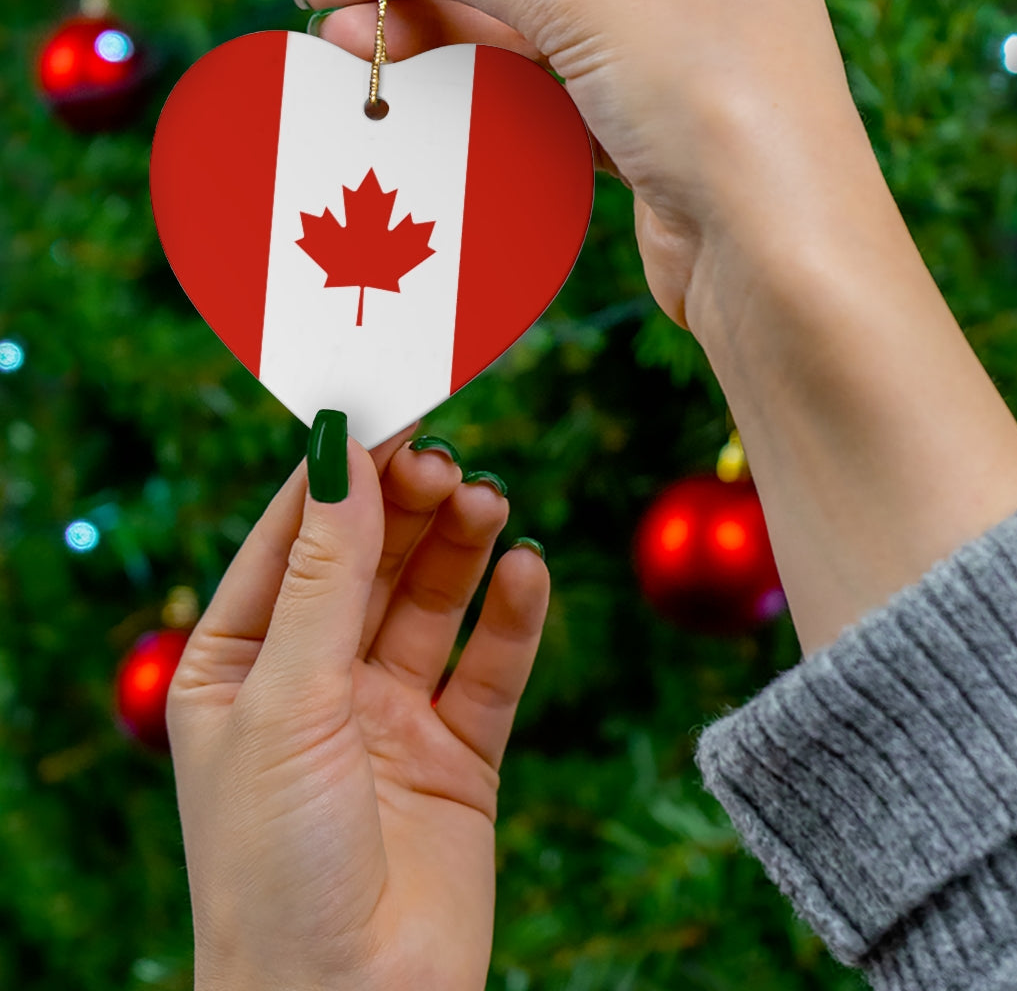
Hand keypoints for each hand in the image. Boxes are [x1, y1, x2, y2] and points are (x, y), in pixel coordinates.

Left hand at [167, 427, 548, 990]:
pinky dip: (512, 617)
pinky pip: (491, 667)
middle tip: (447, 463)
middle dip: (407, 505)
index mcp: (240, 664)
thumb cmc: (275, 865)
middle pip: (370, 559)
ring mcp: (389, 715)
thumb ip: (325, 574)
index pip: (293, 536)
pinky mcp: (458, 754)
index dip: (341, 468)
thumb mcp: (287, 701)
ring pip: (432, 602)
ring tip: (489, 503)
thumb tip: (342, 448)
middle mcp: (315, 681)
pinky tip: (527, 572)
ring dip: (461, 548)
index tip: (391, 401)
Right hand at [300, 0, 876, 335]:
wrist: (778, 257)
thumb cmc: (715, 100)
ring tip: (343, 43)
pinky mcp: (648, 121)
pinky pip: (548, 84)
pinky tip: (413, 85)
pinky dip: (481, 84)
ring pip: (531, 22)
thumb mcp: (585, 0)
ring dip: (438, 30)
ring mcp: (670, 45)